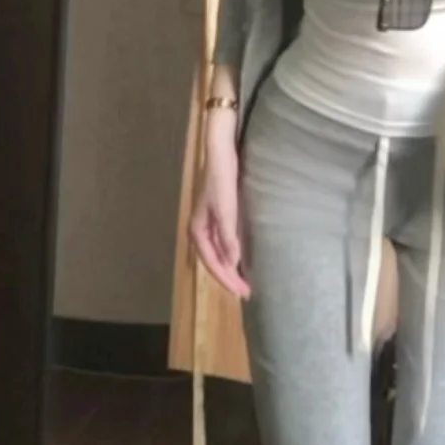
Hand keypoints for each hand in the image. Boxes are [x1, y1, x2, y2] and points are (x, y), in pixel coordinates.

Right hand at [188, 129, 250, 299]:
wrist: (221, 152)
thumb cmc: (221, 179)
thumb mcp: (225, 209)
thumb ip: (228, 236)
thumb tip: (232, 263)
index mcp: (197, 230)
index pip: (211, 263)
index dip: (226, 279)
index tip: (242, 292)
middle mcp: (201, 229)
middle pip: (214, 261)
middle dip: (228, 278)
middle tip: (247, 292)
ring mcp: (210, 223)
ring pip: (218, 253)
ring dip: (230, 268)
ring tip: (244, 282)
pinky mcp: (221, 215)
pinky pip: (224, 243)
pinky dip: (232, 255)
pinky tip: (243, 259)